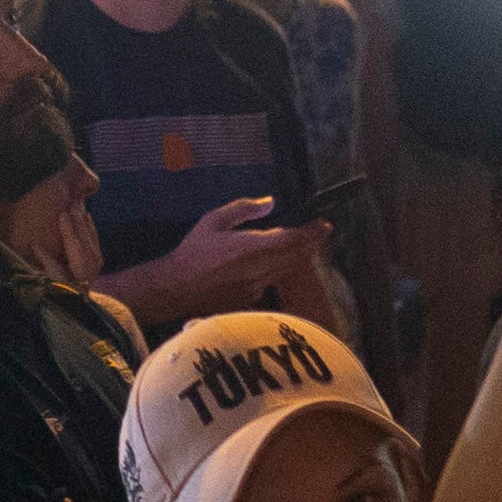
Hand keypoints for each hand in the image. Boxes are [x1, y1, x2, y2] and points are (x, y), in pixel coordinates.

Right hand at [128, 193, 335, 315]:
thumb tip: (269, 202)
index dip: (312, 233)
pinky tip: (275, 262)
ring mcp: (258, 287)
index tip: (324, 224)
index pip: (293, 240)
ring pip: (287, 270)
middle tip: (321, 233)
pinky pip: (272, 280)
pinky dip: (279, 269)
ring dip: (299, 257)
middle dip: (312, 244)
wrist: (177, 288)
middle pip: (297, 257)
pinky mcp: (252, 299)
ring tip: (305, 244)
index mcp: (252, 247)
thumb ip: (243, 210)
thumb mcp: (213, 221)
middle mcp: (260, 269)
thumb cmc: (193, 252)